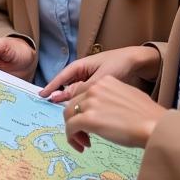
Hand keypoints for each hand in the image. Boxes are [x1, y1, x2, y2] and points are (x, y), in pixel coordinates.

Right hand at [39, 45, 161, 103]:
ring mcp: (91, 80)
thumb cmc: (118, 64)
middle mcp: (83, 73)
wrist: (137, 61)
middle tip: (56, 111)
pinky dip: (83, 104)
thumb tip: (64, 97)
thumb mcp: (101, 77)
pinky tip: (84, 114)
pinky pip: (86, 97)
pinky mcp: (99, 88)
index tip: (42, 95)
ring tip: (69, 117)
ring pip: (77, 94)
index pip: (62, 77)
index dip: (52, 87)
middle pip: (68, 87)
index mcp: (81, 66)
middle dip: (61, 98)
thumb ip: (83, 88)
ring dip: (73, 103)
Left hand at [62, 76, 164, 152]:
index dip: (82, 110)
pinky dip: (72, 138)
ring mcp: (90, 102)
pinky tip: (83, 146)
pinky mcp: (87, 118)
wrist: (153, 125)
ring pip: (68, 115)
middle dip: (76, 121)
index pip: (83, 94)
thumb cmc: (147, 115)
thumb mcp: (127, 96)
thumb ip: (111, 98)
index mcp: (105, 81)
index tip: (88, 123)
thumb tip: (103, 109)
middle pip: (72, 104)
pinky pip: (70, 128)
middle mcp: (95, 88)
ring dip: (74, 131)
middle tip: (85, 136)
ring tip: (84, 142)